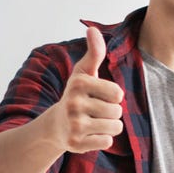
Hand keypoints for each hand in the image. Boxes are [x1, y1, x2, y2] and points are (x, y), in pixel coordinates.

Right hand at [38, 26, 124, 152]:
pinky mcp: (76, 144)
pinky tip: (89, 134)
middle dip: (112, 112)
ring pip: (115, 127)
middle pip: (117, 112)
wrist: (56, 125)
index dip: (113, 96)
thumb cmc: (77, 95)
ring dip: (109, 126)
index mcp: (79, 83)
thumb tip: (92, 28)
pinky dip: (103, 139)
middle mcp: (74, 104)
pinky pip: (107, 142)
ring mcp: (74, 125)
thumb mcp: (84, 72)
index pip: (118, 93)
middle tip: (95, 111)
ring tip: (94, 122)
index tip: (99, 96)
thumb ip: (94, 52)